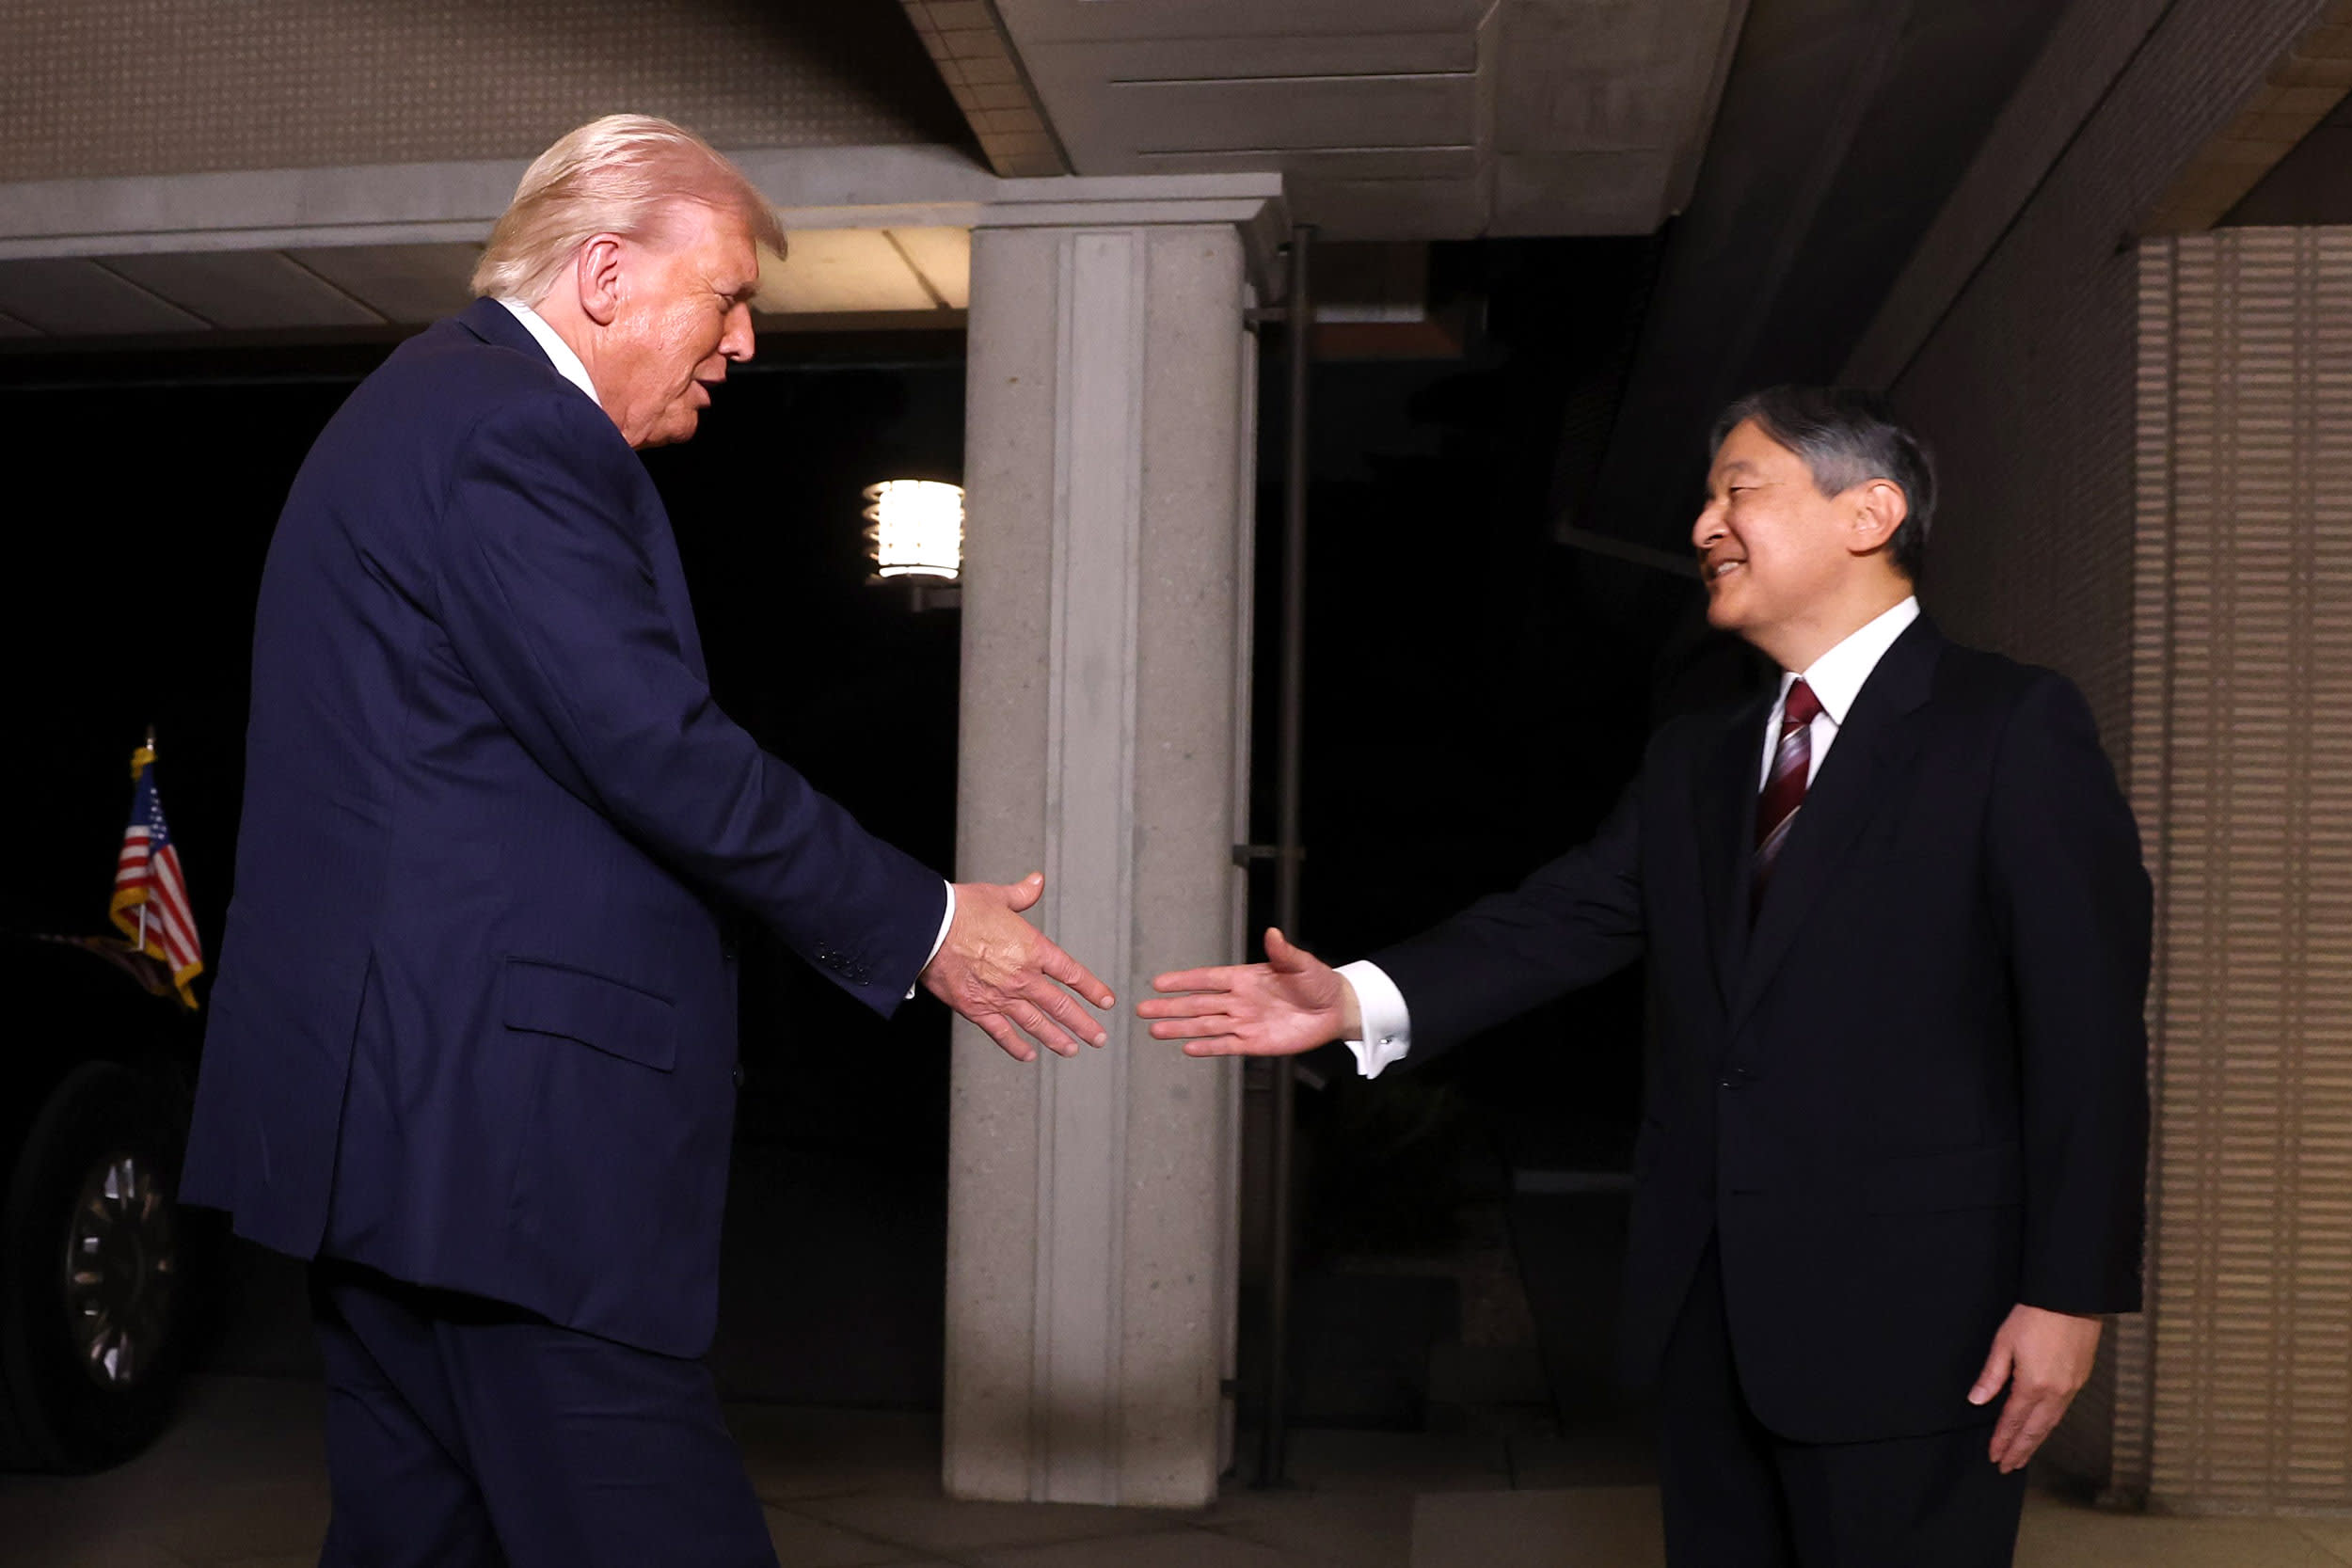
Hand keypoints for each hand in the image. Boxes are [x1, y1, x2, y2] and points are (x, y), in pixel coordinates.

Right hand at [921, 873, 1114, 1062]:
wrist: (928, 928)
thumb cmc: (960, 911)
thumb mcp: (998, 897)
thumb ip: (1022, 894)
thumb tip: (1037, 882)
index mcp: (1033, 949)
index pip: (1072, 974)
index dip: (1092, 989)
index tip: (1105, 1001)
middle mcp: (1022, 977)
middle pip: (1061, 1006)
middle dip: (1083, 1024)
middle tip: (1098, 1038)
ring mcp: (1001, 996)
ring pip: (1037, 1024)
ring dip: (1057, 1039)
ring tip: (1072, 1050)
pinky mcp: (977, 1009)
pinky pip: (1002, 1033)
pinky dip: (1016, 1046)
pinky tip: (1028, 1055)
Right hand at [1137, 928, 1359, 1056]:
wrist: (1334, 1010)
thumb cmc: (1318, 982)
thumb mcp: (1302, 964)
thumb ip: (1284, 952)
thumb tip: (1273, 933)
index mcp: (1245, 978)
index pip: (1207, 979)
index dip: (1183, 981)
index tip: (1158, 983)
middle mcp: (1239, 1001)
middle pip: (1198, 1004)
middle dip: (1170, 1007)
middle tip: (1143, 1009)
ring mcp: (1245, 1023)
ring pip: (1205, 1026)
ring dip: (1181, 1028)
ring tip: (1155, 1031)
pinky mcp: (1254, 1043)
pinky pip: (1226, 1045)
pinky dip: (1207, 1048)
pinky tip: (1187, 1048)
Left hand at [1969, 1303, 2102, 1472]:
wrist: (2073, 1298)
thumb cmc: (2035, 1315)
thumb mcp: (2004, 1342)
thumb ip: (1992, 1375)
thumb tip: (1977, 1400)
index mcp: (2033, 1385)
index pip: (2013, 1420)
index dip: (2002, 1440)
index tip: (1994, 1457)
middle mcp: (2056, 1392)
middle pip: (2035, 1430)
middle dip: (2020, 1450)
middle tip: (2007, 1467)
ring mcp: (2072, 1387)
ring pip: (2051, 1423)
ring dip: (2035, 1442)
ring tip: (2023, 1456)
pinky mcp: (2081, 1379)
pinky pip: (2063, 1411)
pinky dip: (2050, 1426)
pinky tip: (2043, 1429)